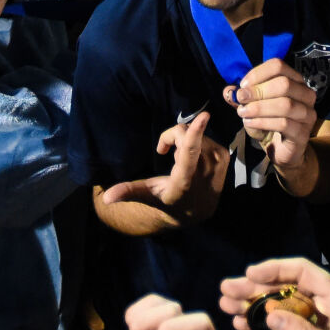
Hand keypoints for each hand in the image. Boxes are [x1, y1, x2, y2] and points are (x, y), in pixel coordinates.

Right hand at [101, 110, 229, 224]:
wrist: (193, 213)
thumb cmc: (164, 199)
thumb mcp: (146, 194)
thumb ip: (128, 192)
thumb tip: (105, 198)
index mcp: (184, 184)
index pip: (190, 155)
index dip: (195, 134)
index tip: (204, 116)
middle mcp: (204, 176)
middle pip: (188, 138)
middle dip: (173, 137)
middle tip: (164, 149)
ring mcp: (218, 168)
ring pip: (197, 135)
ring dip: (184, 140)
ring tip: (178, 156)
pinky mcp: (224, 160)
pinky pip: (206, 137)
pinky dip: (196, 140)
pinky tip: (192, 155)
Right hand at [219, 258, 329, 329]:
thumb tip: (270, 316)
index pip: (299, 270)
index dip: (273, 269)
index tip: (249, 273)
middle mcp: (324, 296)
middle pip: (284, 284)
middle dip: (253, 287)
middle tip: (225, 290)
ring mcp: (318, 310)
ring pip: (280, 300)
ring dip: (254, 303)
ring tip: (227, 306)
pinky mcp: (314, 324)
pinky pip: (286, 316)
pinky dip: (265, 319)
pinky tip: (244, 322)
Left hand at [225, 57, 317, 174]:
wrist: (281, 150)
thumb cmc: (268, 122)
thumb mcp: (253, 106)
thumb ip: (242, 97)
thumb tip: (228, 91)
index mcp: (294, 81)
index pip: (279, 66)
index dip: (258, 73)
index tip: (242, 85)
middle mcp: (306, 95)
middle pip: (284, 84)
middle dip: (258, 91)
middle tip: (240, 98)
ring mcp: (307, 114)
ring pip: (285, 104)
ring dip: (259, 108)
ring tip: (243, 113)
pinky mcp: (303, 133)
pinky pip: (284, 124)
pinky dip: (263, 122)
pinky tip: (249, 123)